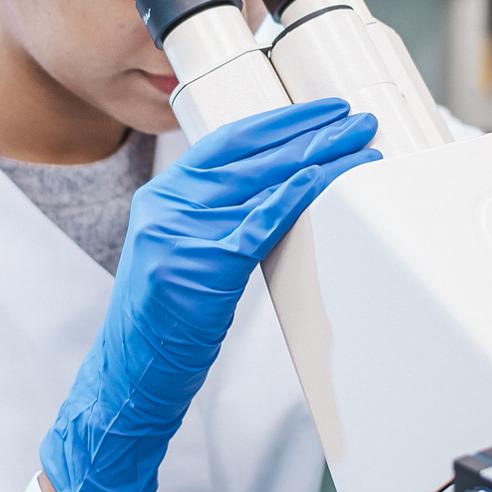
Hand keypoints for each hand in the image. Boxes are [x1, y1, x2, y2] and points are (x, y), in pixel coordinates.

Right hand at [41, 99, 378, 491]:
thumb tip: (279, 195)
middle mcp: (167, 205)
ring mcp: (180, 232)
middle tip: (356, 120)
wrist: (129, 378)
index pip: (228, 142)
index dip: (280, 123)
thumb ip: (215, 219)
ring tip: (362, 147)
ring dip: (320, 160)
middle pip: (253, 156)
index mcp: (162, 196)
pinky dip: (299, 197)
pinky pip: (261, 222)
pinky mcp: (200, 264)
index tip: (322, 113)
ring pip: (264, 182)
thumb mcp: (181, 254)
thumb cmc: (163, 325)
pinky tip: (327, 180)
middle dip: (311, 134)